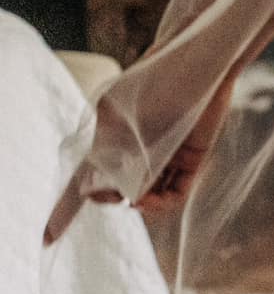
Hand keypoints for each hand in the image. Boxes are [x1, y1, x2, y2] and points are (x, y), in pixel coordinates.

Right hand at [43, 70, 239, 246]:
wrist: (197, 63)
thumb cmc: (153, 82)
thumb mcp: (116, 118)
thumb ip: (107, 154)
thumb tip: (103, 190)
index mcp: (115, 133)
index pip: (91, 173)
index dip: (75, 202)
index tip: (55, 229)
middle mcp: (140, 146)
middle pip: (121, 186)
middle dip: (110, 197)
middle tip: (108, 197)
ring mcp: (166, 153)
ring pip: (148, 193)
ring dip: (137, 203)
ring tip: (133, 201)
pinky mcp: (192, 158)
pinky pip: (176, 192)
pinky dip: (161, 204)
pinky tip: (147, 202)